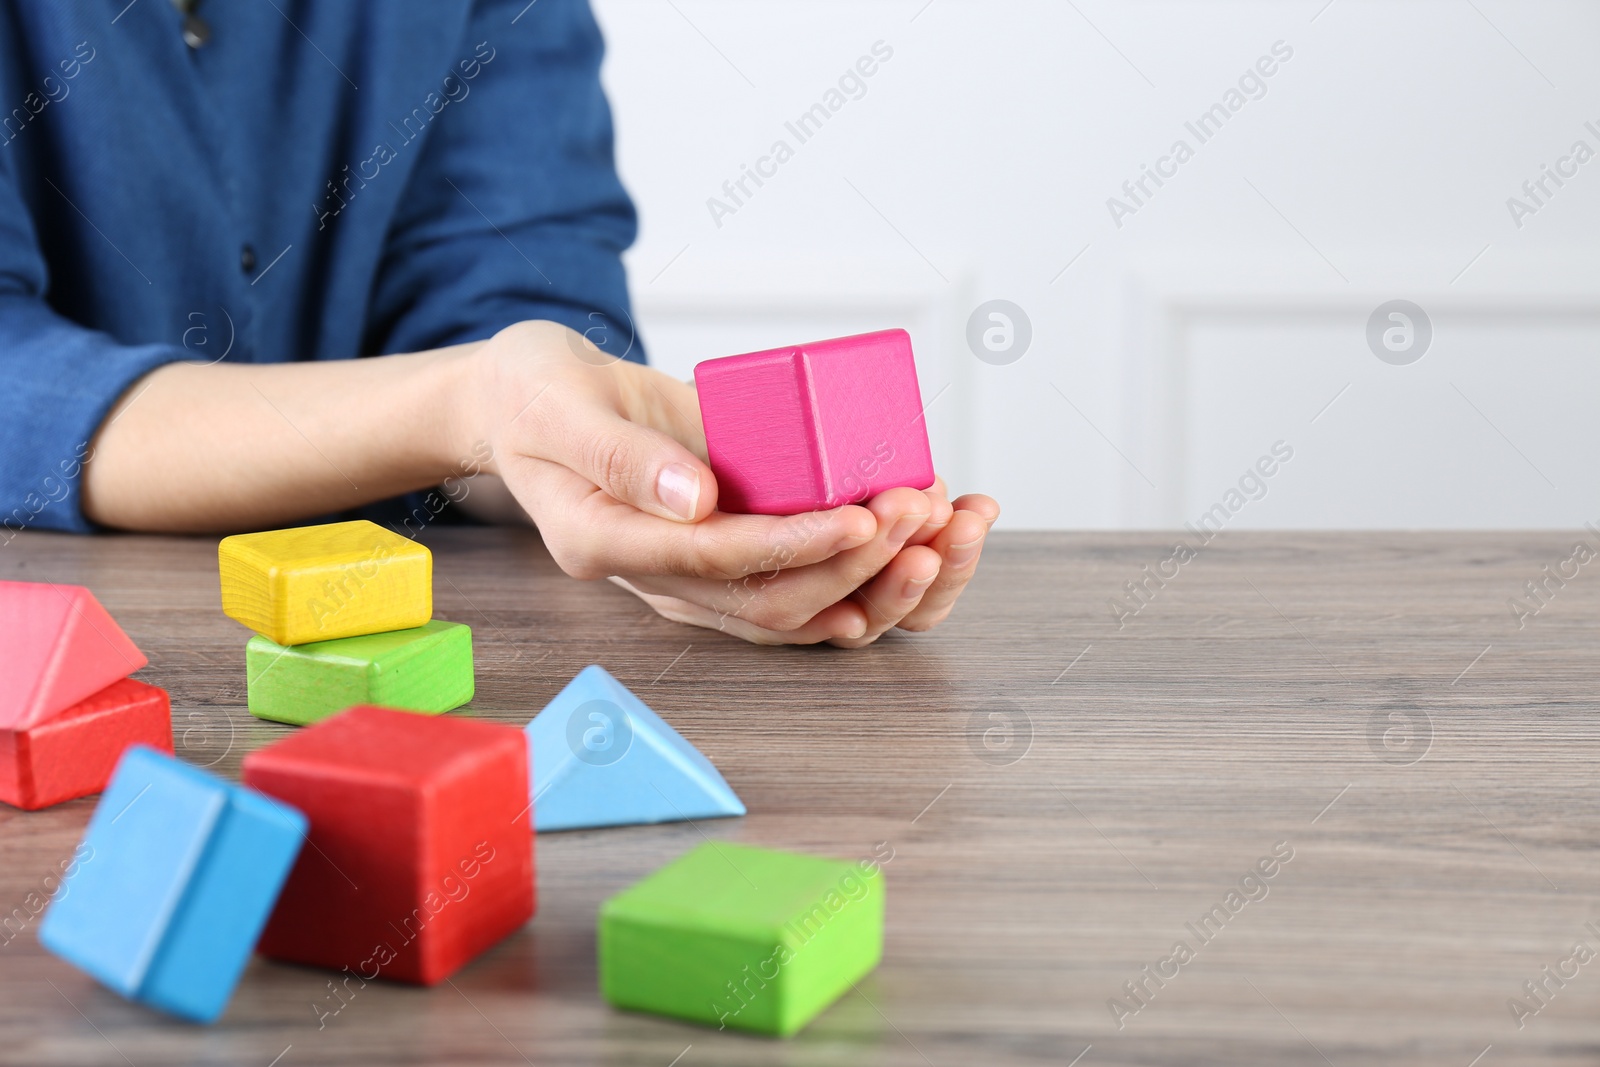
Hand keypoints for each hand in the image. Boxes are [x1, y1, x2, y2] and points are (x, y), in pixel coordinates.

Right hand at [458, 321, 995, 645]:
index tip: (861, 514)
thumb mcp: (558, 407)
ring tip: (944, 525)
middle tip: (917, 510)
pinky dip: (873, 561)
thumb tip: (697, 499)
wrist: (531, 404)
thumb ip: (620, 455)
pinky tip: (928, 527)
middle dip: (857, 562)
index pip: (715, 561)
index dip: (793, 545)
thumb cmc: (535, 396)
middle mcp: (662, 571)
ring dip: (881, 577)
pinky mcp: (734, 539)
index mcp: (609, 544)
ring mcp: (702, 564)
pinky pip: (808, 572)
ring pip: (802, 603)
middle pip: (773, 599)